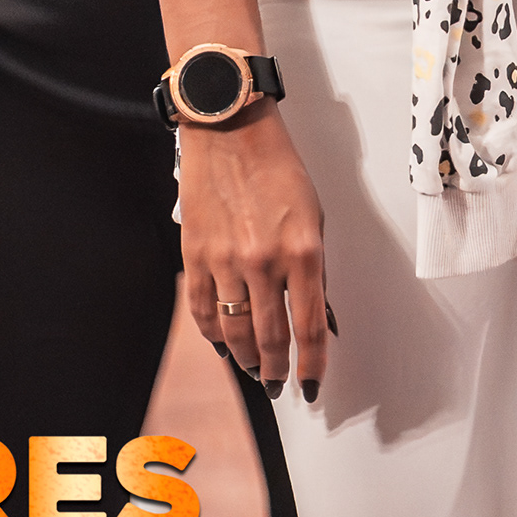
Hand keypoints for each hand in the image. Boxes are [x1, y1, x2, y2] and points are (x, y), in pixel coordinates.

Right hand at [180, 107, 328, 400]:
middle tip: (278, 383)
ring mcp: (225, 261)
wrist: (230, 130)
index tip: (314, 385)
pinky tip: (223, 345)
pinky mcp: (196, 256)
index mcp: (302, 250)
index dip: (313, 366)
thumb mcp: (314, 216)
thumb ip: (317, 271)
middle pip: (271, 339)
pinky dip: (214, 336)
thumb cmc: (278, 168)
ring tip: (253, 369)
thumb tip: (321, 318)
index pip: (310, 329)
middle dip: (277, 370)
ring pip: (235, 333)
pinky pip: (204, 312)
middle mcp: (264, 262)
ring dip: (246, 360)